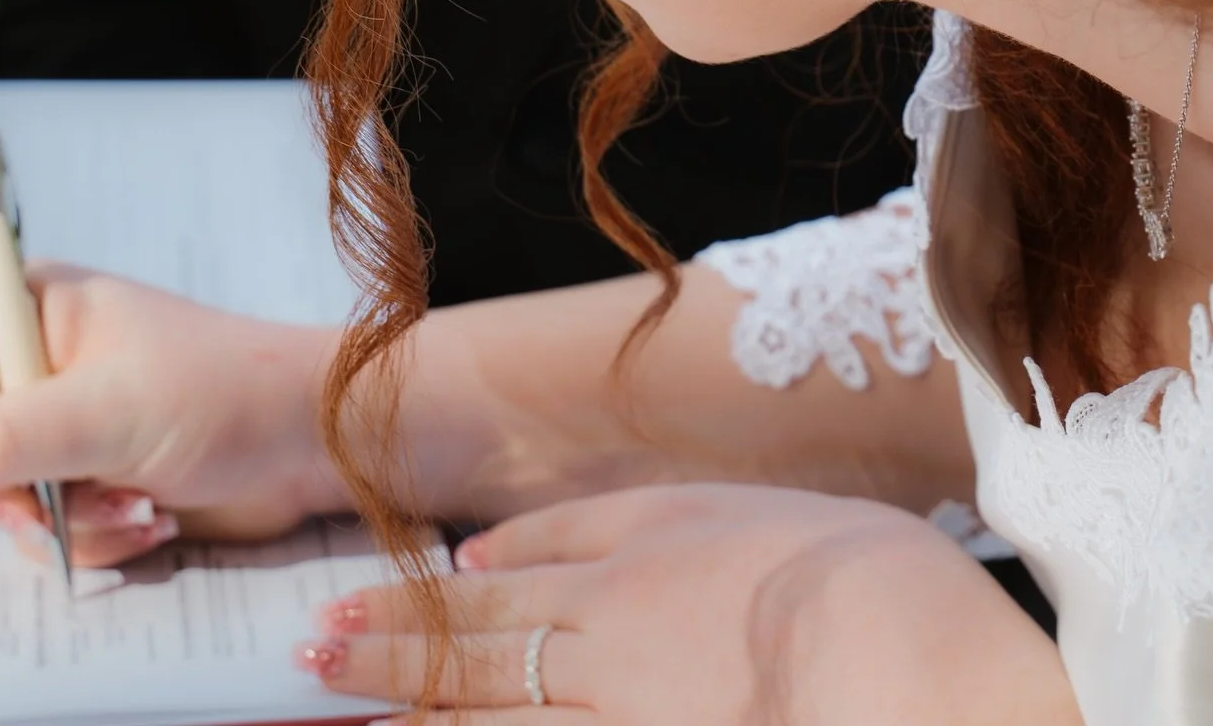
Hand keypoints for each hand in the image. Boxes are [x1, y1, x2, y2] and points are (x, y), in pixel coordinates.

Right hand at [0, 263, 343, 567]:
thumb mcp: (102, 414)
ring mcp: (62, 421)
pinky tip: (151, 518)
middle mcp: (38, 362)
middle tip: (56, 500)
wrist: (312, 443)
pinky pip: (43, 527)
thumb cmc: (225, 396)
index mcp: (32, 311)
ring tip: (137, 504)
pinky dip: (93, 536)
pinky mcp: (89, 474)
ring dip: (64, 522)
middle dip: (9, 491)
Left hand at [294, 481, 1079, 723]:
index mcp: (625, 573)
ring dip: (420, 723)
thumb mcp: (721, 509)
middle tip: (307, 660)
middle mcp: (605, 653)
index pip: (494, 591)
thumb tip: (487, 552)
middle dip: (385, 661)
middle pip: (478, 657)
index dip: (415, 603)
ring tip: (353, 720)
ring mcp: (623, 725)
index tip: (343, 607)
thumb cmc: (840, 570)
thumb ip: (604, 523)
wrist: (905, 660)